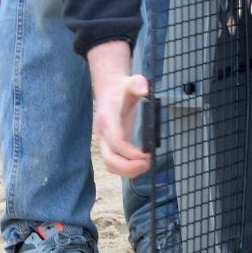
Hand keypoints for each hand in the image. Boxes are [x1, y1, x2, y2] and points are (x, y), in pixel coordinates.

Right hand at [88, 41, 150, 176]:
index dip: (130, 152)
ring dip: (128, 171)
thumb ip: (138, 83)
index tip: (146, 153)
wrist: (110, 91)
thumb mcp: (132, 81)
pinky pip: (114, 163)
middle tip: (148, 163)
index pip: (116, 141)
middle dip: (128, 167)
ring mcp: (105, 141)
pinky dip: (126, 168)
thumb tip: (145, 91)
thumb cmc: (123, 88)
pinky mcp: (110, 146)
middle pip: (109, 159)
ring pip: (110, 164)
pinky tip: (141, 164)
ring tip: (146, 165)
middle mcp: (104, 133)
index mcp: (108, 119)